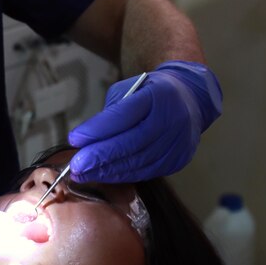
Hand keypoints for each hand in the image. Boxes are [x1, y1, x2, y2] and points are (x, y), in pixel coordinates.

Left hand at [68, 61, 222, 181]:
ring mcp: (177, 143)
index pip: (124, 115)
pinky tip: (105, 175)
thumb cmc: (152, 92)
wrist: (191, 99)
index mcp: (157, 95)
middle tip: (75, 166)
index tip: (74, 139)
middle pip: (131, 143)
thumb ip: (112, 112)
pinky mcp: (178, 160)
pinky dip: (122, 175)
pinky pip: (146, 172)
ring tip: (83, 174)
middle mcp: (170, 120)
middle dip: (100, 156)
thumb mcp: (131, 89)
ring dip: (108, 171)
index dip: (98, 129)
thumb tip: (87, 139)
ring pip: (138, 162)